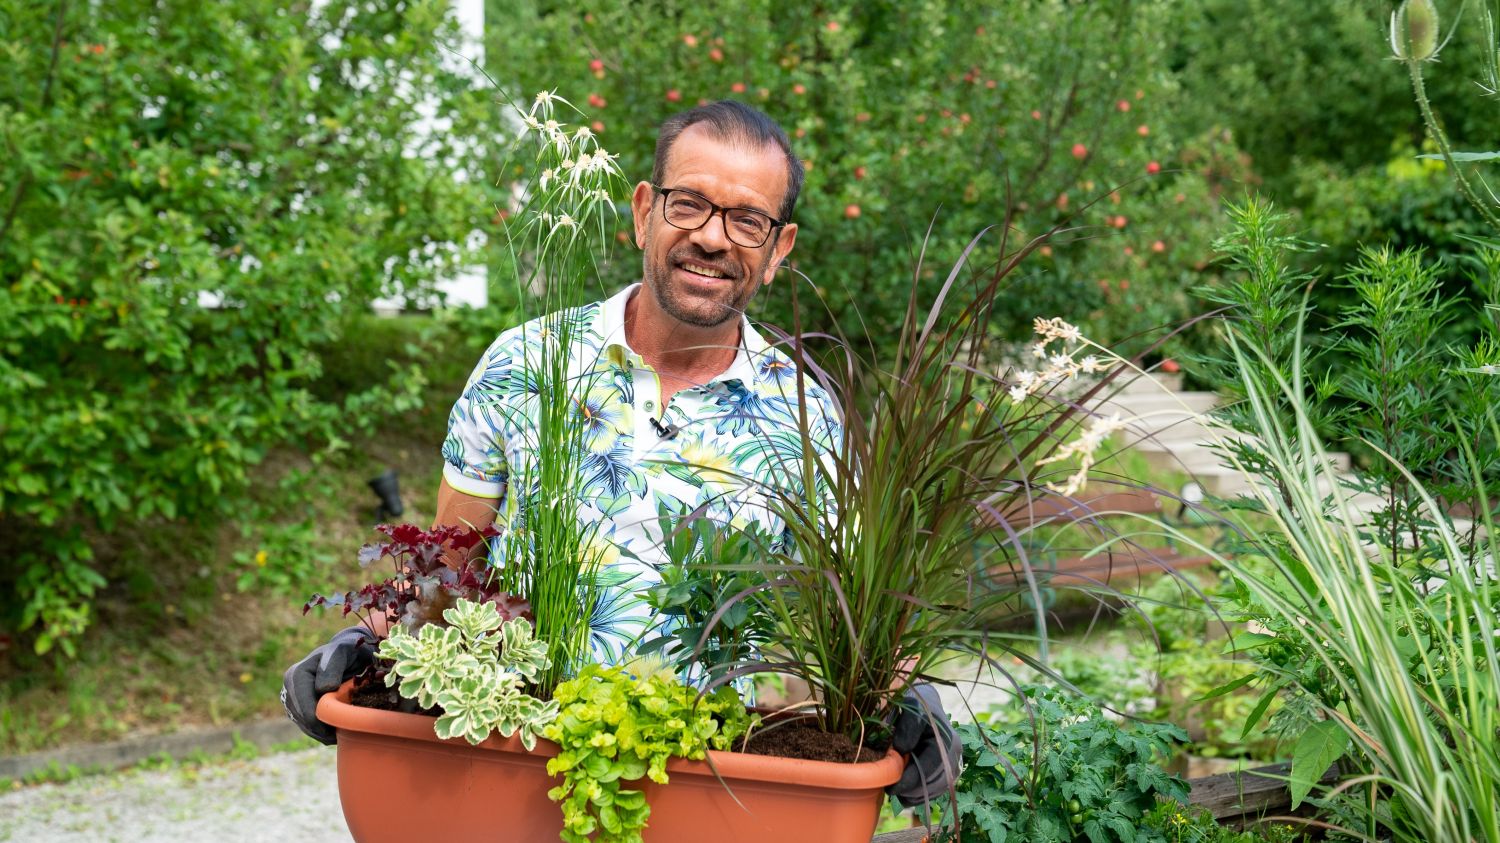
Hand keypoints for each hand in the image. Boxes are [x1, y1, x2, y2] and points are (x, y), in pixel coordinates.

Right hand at [281, 625, 376, 744]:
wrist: (348, 652)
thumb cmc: (348, 651)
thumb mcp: (343, 652)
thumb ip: (332, 666)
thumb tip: (322, 688)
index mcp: (297, 675)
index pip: (304, 709)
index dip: (321, 722)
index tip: (339, 727)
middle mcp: (289, 687)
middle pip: (302, 719)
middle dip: (320, 730)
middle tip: (340, 736)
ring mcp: (292, 697)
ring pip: (303, 725)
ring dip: (320, 732)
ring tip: (339, 733)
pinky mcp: (297, 705)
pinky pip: (306, 724)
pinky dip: (320, 730)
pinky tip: (334, 730)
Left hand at [886, 683, 961, 808]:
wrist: (926, 706)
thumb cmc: (915, 708)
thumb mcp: (910, 709)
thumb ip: (907, 727)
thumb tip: (902, 749)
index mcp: (946, 739)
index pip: (931, 766)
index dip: (911, 780)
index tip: (891, 786)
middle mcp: (955, 753)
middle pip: (936, 782)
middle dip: (913, 790)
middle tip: (891, 791)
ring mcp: (954, 763)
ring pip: (938, 789)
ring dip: (917, 795)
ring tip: (897, 793)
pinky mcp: (950, 771)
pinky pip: (938, 789)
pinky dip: (922, 794)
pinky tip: (906, 793)